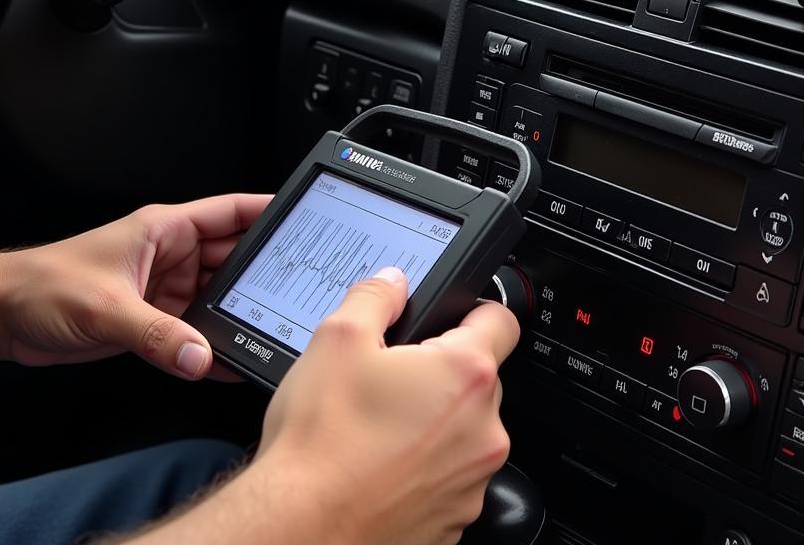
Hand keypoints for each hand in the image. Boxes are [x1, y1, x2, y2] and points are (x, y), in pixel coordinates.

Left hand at [0, 193, 269, 379]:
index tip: (304, 220)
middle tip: (296, 290)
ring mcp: (164, 287)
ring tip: (268, 328)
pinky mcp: (153, 319)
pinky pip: (194, 328)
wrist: (3, 316)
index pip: (231, 212)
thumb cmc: (44, 286)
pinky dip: (210, 343)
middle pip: (232, 259)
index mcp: (165, 229)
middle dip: (262, 273)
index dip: (268, 212)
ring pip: (217, 296)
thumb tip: (202, 357)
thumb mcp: (106, 307)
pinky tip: (227, 361)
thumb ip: (157, 334)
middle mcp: (171, 255)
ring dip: (237, 313)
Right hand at [252, 267, 519, 544]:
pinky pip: (449, 477)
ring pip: (464, 431)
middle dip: (441, 371)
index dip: (472, 310)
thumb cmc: (323, 443)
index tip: (449, 317)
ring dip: (434, 423)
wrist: (302, 528)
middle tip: (392, 376)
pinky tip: (380, 464)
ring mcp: (472, 481)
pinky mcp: (454, 521)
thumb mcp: (337, 339)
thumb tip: (393, 282)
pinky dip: (424, 468)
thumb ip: (375, 296)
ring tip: (379, 425)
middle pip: (479, 378)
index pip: (501, 319)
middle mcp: (483, 430)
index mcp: (465, 376)